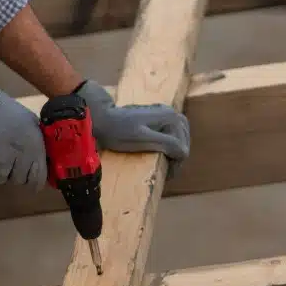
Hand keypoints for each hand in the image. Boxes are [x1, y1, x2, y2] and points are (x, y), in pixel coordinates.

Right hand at [0, 67, 45, 187]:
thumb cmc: (1, 109)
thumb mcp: (28, 120)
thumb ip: (38, 141)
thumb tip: (43, 160)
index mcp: (34, 144)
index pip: (39, 178)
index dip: (34, 178)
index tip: (28, 174)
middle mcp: (19, 157)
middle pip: (19, 180)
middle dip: (14, 171)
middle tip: (6, 156)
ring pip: (1, 179)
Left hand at [75, 79, 189, 170]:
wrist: (101, 120)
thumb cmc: (119, 132)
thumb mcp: (144, 139)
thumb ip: (167, 144)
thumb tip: (185, 152)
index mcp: (170, 117)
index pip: (183, 145)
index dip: (177, 161)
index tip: (167, 174)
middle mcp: (169, 111)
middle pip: (183, 138)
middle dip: (179, 155)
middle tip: (169, 171)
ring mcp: (162, 113)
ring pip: (178, 134)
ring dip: (176, 149)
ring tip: (168, 164)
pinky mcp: (154, 116)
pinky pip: (169, 131)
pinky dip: (169, 143)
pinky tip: (163, 152)